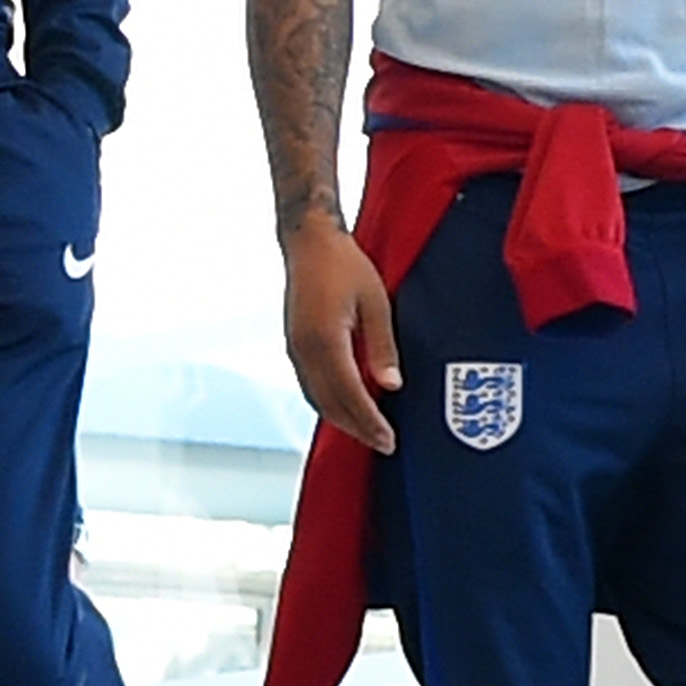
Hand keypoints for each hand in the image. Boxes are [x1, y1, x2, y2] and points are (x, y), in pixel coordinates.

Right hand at [282, 214, 403, 450]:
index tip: (388, 439)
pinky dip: (329, 403)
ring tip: (367, 432)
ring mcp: (295, 349)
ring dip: (342, 420)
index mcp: (326, 340)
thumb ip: (382, 346)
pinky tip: (346, 407)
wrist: (309, 241)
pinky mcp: (294, 345)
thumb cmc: (343, 264)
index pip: (350, 395)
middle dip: (357, 428)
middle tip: (383, 444)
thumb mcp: (376, 302)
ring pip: (317, 399)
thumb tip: (391, 385)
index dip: (369, 421)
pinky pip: (310, 385)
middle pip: (330, 404)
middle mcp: (304, 351)